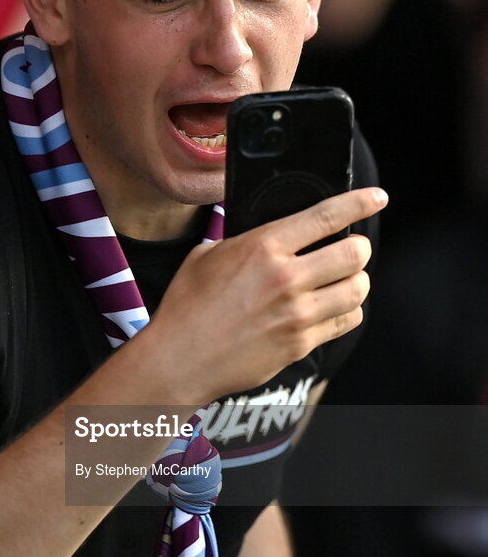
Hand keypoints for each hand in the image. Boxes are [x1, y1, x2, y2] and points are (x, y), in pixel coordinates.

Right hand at [146, 187, 386, 402]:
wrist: (180, 358)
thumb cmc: (187, 306)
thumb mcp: (208, 255)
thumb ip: (245, 241)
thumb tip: (271, 235)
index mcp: (263, 247)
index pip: (326, 217)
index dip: (360, 203)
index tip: (376, 198)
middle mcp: (286, 278)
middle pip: (354, 254)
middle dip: (358, 248)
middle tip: (350, 249)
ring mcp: (297, 314)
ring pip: (357, 290)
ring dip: (356, 281)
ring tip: (343, 280)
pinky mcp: (301, 344)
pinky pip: (346, 321)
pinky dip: (346, 311)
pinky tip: (332, 307)